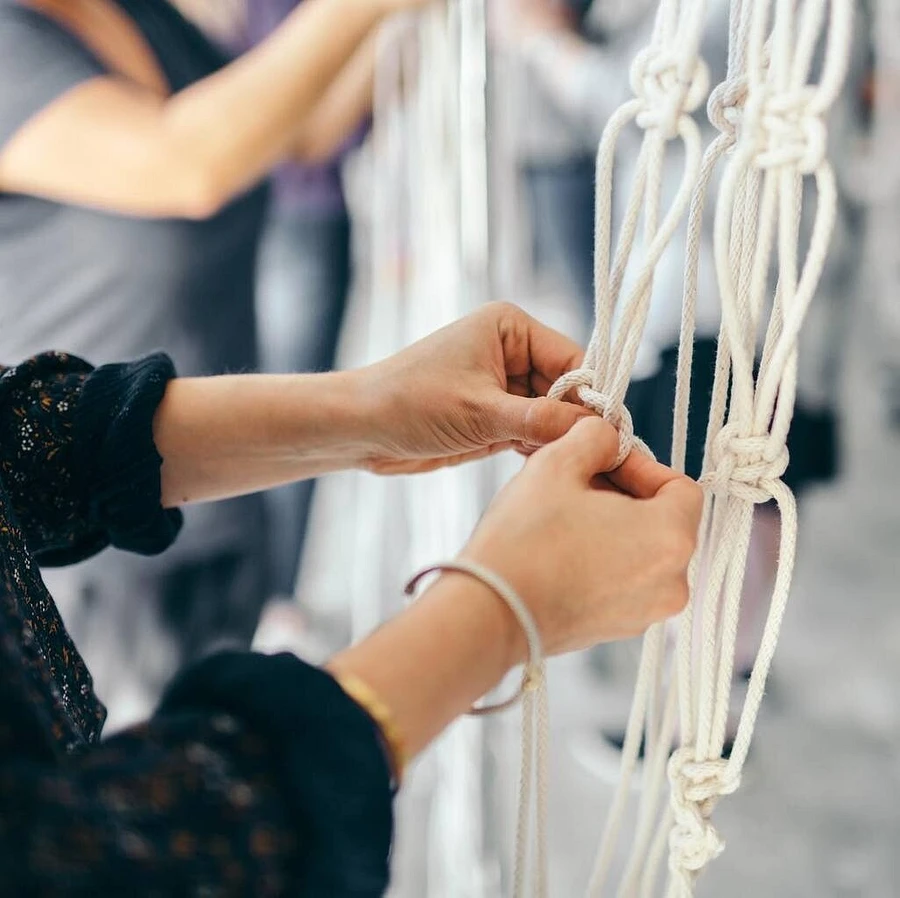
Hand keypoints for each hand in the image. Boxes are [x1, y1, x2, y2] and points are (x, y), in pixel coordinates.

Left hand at [361, 302, 590, 473]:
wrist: (360, 428)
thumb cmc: (410, 403)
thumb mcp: (480, 412)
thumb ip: (540, 419)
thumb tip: (598, 428)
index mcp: (510, 329)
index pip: (573, 361)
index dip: (593, 399)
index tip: (612, 435)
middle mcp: (512, 352)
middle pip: (567, 391)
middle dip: (577, 425)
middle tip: (599, 461)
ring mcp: (504, 387)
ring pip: (552, 416)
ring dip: (559, 442)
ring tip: (578, 470)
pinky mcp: (495, 418)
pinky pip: (532, 434)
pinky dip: (540, 451)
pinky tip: (549, 470)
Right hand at [461, 417, 702, 663]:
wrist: (489, 614)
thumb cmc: (525, 540)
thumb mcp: (558, 463)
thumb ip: (595, 437)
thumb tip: (608, 439)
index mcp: (671, 538)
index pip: (680, 486)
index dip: (641, 464)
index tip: (604, 460)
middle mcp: (671, 582)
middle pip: (663, 520)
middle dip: (624, 494)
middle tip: (580, 481)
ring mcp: (646, 612)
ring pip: (643, 550)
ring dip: (613, 526)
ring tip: (566, 514)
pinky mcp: (618, 629)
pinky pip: (624, 580)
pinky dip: (603, 559)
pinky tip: (561, 549)